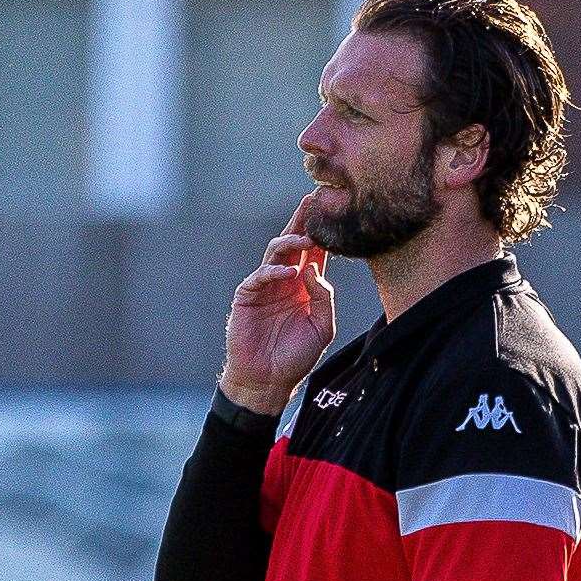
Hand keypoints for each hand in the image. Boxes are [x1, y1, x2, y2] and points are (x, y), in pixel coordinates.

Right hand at [220, 195, 334, 416]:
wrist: (267, 381)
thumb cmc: (295, 357)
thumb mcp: (322, 328)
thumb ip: (324, 297)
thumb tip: (314, 268)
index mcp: (304, 286)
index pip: (314, 252)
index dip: (322, 232)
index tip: (333, 209)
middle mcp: (285, 280)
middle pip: (294, 243)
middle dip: (303, 221)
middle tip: (313, 200)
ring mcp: (265, 286)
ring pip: (276, 252)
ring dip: (290, 242)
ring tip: (306, 238)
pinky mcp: (247, 295)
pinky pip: (260, 275)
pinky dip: (274, 271)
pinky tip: (289, 273)